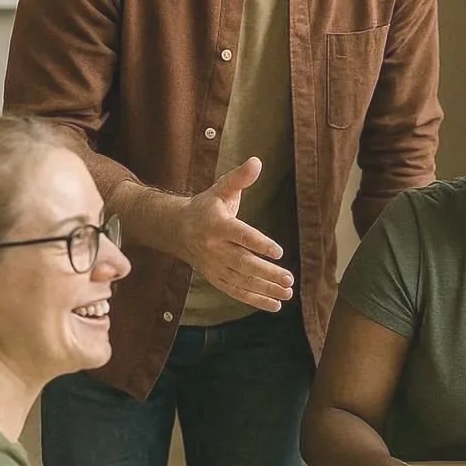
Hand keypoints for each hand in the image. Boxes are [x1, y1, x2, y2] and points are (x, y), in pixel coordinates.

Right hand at [178, 158, 294, 311]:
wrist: (176, 229)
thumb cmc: (206, 207)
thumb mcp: (221, 189)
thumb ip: (240, 178)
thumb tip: (257, 161)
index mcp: (218, 225)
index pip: (241, 236)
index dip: (259, 244)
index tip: (278, 251)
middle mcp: (215, 248)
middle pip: (243, 263)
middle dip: (267, 273)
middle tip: (289, 278)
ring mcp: (214, 266)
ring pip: (241, 281)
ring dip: (265, 289)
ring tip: (288, 292)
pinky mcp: (215, 278)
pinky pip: (236, 292)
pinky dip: (255, 300)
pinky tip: (276, 304)